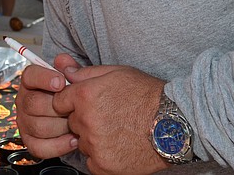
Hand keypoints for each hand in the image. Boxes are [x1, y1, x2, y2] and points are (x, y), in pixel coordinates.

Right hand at [15, 60, 73, 159]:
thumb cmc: (74, 95)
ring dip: (61, 126)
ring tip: (78, 124)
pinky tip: (73, 139)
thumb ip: (71, 68)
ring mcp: (25, 122)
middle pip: (33, 104)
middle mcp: (24, 101)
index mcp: (31, 81)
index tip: (61, 82)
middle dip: (58, 107)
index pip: (30, 75)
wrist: (78, 116)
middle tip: (75, 108)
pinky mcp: (30, 142)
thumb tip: (63, 62)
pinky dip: (59, 145)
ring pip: (38, 126)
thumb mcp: (76, 78)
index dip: (44, 78)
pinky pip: (39, 147)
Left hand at [52, 55, 168, 174]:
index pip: (59, 102)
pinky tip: (119, 146)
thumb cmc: (148, 95)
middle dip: (84, 120)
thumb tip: (62, 67)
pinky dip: (102, 157)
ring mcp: (95, 145)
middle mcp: (86, 121)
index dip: (71, 102)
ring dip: (93, 139)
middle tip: (108, 117)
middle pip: (71, 123)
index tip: (85, 105)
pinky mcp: (104, 165)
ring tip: (117, 131)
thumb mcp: (116, 73)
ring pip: (82, 143)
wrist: (174, 124)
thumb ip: (85, 72)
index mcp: (85, 96)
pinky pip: (92, 162)